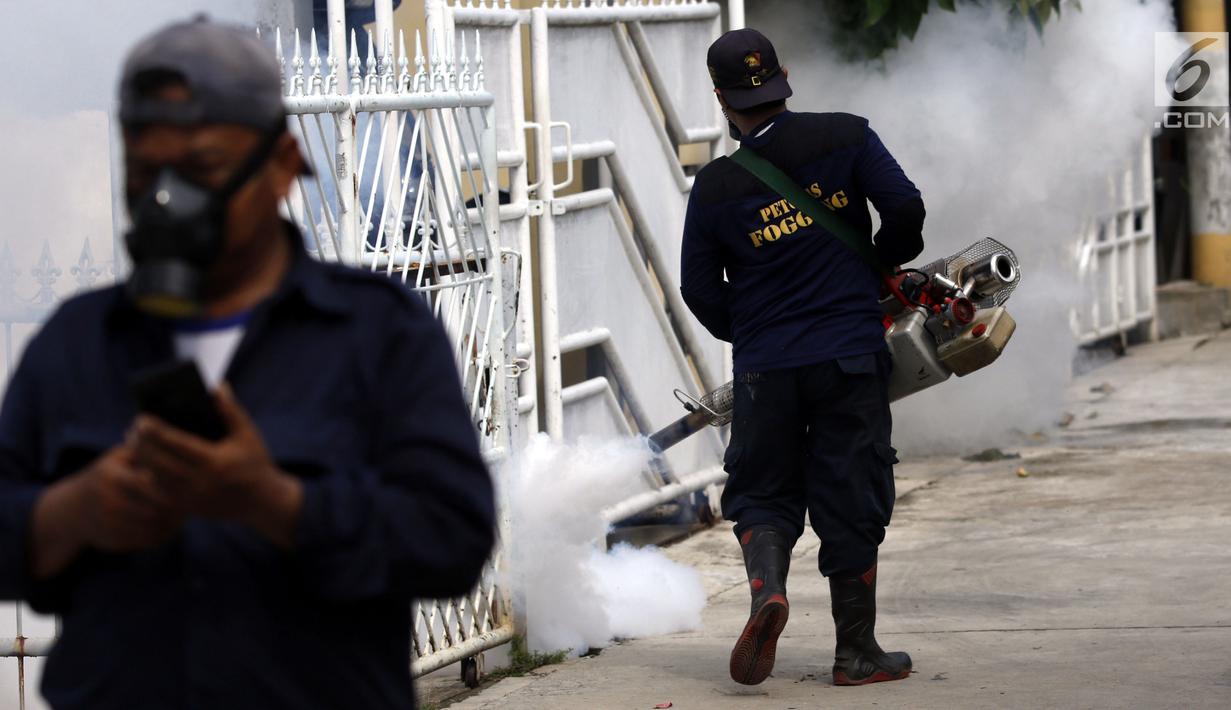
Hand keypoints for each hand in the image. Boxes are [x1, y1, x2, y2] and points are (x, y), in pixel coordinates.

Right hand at [30, 446, 181, 577]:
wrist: (72, 510)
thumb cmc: (106, 476)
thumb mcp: (118, 458)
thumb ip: (143, 453)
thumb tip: (173, 453)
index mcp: (111, 476)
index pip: (148, 483)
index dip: (170, 485)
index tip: (185, 485)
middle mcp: (107, 501)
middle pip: (153, 508)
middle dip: (174, 507)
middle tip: (189, 503)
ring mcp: (108, 523)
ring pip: (151, 527)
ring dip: (170, 524)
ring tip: (182, 516)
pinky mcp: (112, 540)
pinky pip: (144, 541)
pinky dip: (160, 535)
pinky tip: (169, 527)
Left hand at [128, 384, 302, 545]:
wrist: (263, 501)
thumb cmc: (255, 462)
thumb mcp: (247, 434)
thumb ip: (231, 410)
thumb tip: (216, 386)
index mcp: (214, 461)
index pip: (176, 443)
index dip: (156, 431)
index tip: (141, 418)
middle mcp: (200, 481)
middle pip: (160, 461)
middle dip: (142, 444)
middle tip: (131, 429)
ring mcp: (192, 498)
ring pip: (155, 478)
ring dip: (142, 460)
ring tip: (134, 444)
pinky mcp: (188, 508)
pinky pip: (159, 493)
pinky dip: (148, 478)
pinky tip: (143, 465)